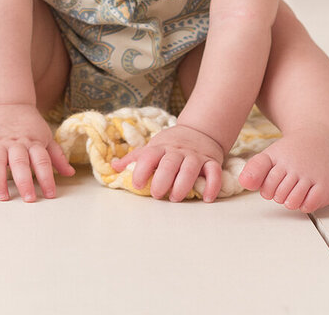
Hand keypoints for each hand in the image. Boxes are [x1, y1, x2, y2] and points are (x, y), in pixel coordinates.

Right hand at [0, 103, 75, 201]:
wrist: (7, 102)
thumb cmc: (29, 123)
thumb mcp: (45, 136)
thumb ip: (56, 156)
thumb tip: (70, 173)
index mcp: (33, 142)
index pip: (42, 160)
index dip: (47, 177)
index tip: (50, 194)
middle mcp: (15, 144)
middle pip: (20, 163)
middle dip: (25, 181)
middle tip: (29, 199)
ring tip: (3, 197)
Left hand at [111, 123, 225, 201]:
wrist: (200, 130)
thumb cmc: (171, 144)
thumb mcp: (152, 146)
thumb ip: (135, 158)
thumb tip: (114, 167)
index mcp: (161, 147)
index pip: (148, 156)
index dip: (141, 170)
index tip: (137, 184)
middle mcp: (178, 151)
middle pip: (169, 164)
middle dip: (162, 180)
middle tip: (157, 195)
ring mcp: (196, 156)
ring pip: (190, 169)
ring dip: (183, 185)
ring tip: (176, 197)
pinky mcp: (212, 161)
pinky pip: (214, 173)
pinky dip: (212, 186)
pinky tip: (206, 198)